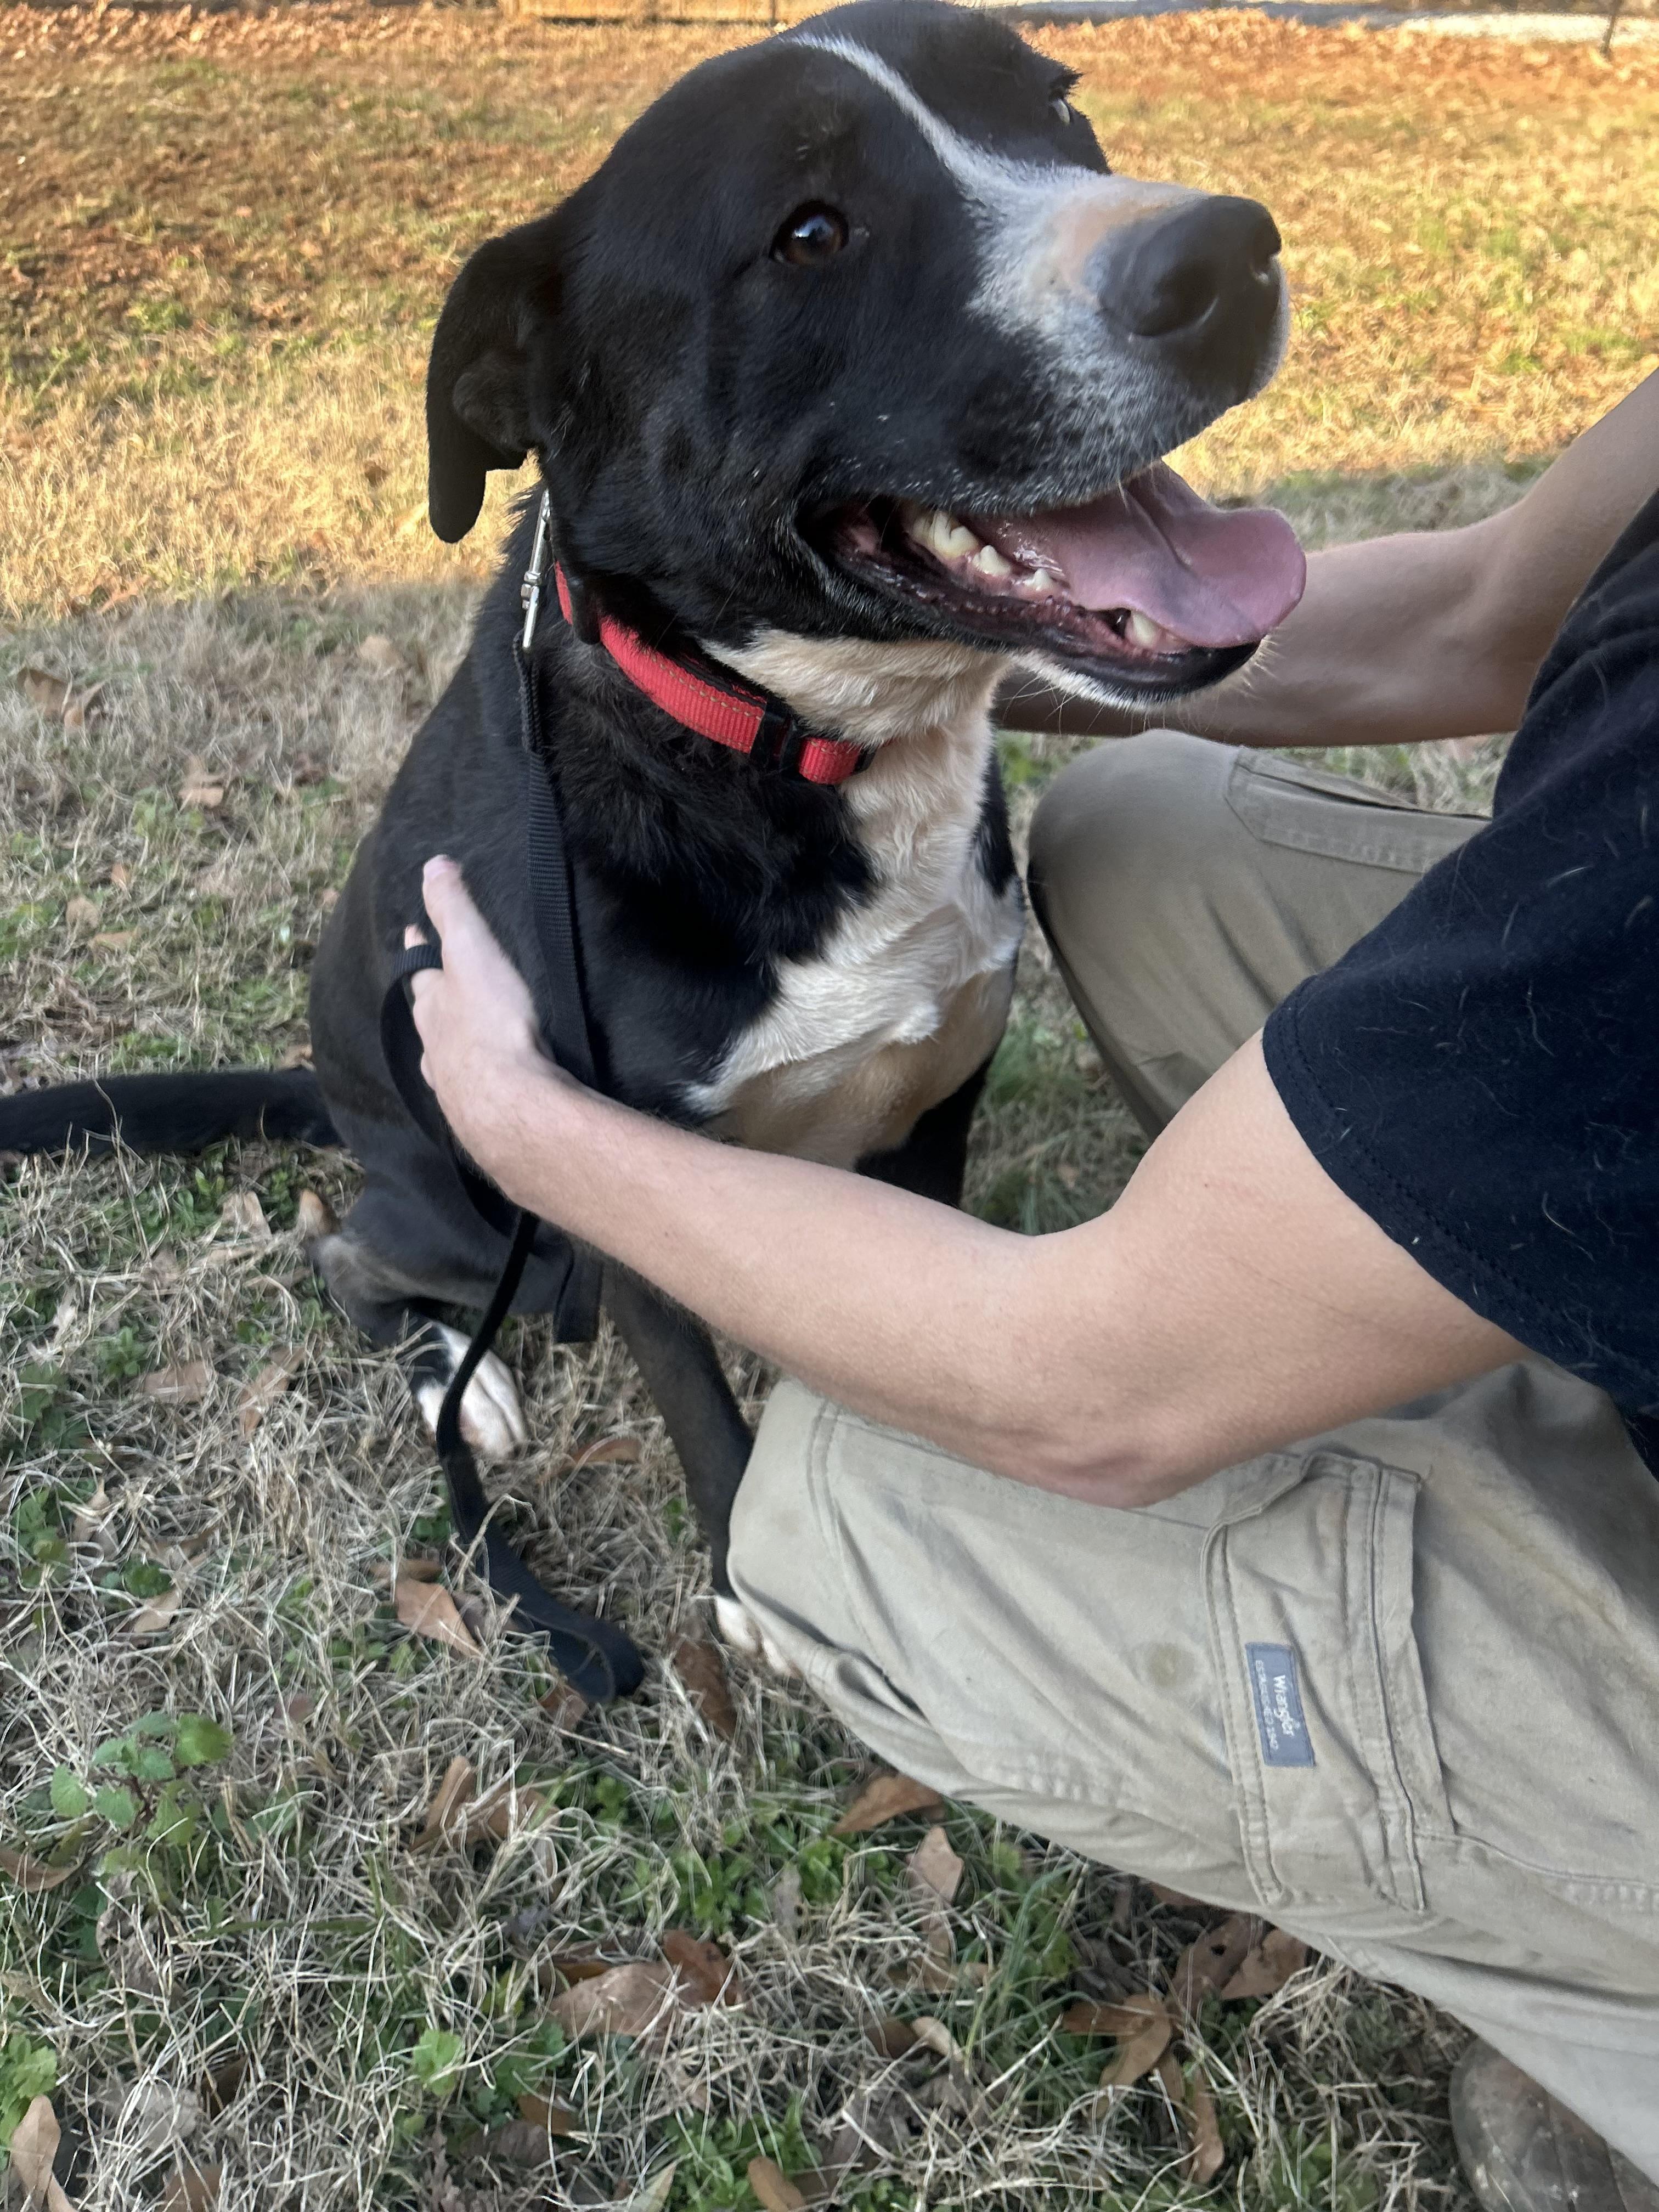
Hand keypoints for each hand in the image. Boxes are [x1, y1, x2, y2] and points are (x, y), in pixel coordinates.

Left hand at [404, 856, 565, 1179]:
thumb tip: (432, 864)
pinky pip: (467, 1090)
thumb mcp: (473, 952)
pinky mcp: (476, 1113)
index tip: (413, 932)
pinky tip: (476, 1089)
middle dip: (430, 1000)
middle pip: (426, 1015)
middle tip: (433, 990)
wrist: (508, 1103)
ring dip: (447, 1045)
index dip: (419, 948)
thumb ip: (453, 910)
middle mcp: (433, 1045)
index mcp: (432, 1005)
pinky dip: (470, 1081)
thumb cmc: (492, 1023)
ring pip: (441, 1056)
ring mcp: (451, 1082)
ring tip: (454, 1042)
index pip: (419, 969)